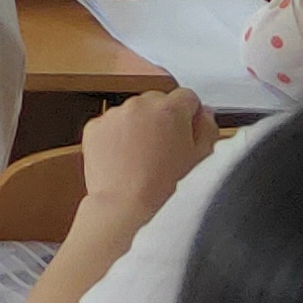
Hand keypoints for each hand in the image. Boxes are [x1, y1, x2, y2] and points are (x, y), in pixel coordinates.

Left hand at [76, 87, 217, 226]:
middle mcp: (140, 105)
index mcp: (170, 108)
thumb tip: (204, 114)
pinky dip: (116, 137)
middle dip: (162, 120)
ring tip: (143, 159)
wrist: (126, 205)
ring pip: (133, 113)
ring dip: (138, 127)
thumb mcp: (201, 159)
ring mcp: (114, 114)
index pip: (187, 97)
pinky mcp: (94, 127)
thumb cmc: (164, 187)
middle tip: (165, 150)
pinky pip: (110, 125)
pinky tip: (124, 159)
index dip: (189, 116)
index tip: (186, 132)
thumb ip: (208, 129)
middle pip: (157, 102)